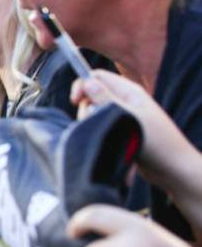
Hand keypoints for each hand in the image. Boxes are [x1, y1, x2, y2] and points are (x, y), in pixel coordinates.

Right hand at [70, 71, 191, 183]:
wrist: (172, 169)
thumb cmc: (155, 142)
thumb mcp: (128, 117)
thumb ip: (105, 99)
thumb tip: (87, 81)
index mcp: (129, 92)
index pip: (97, 77)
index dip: (82, 85)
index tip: (75, 102)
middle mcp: (125, 101)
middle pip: (92, 95)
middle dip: (86, 108)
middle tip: (92, 123)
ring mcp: (123, 116)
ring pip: (94, 113)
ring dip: (91, 123)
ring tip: (104, 137)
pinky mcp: (120, 131)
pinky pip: (101, 125)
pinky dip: (98, 133)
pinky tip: (105, 143)